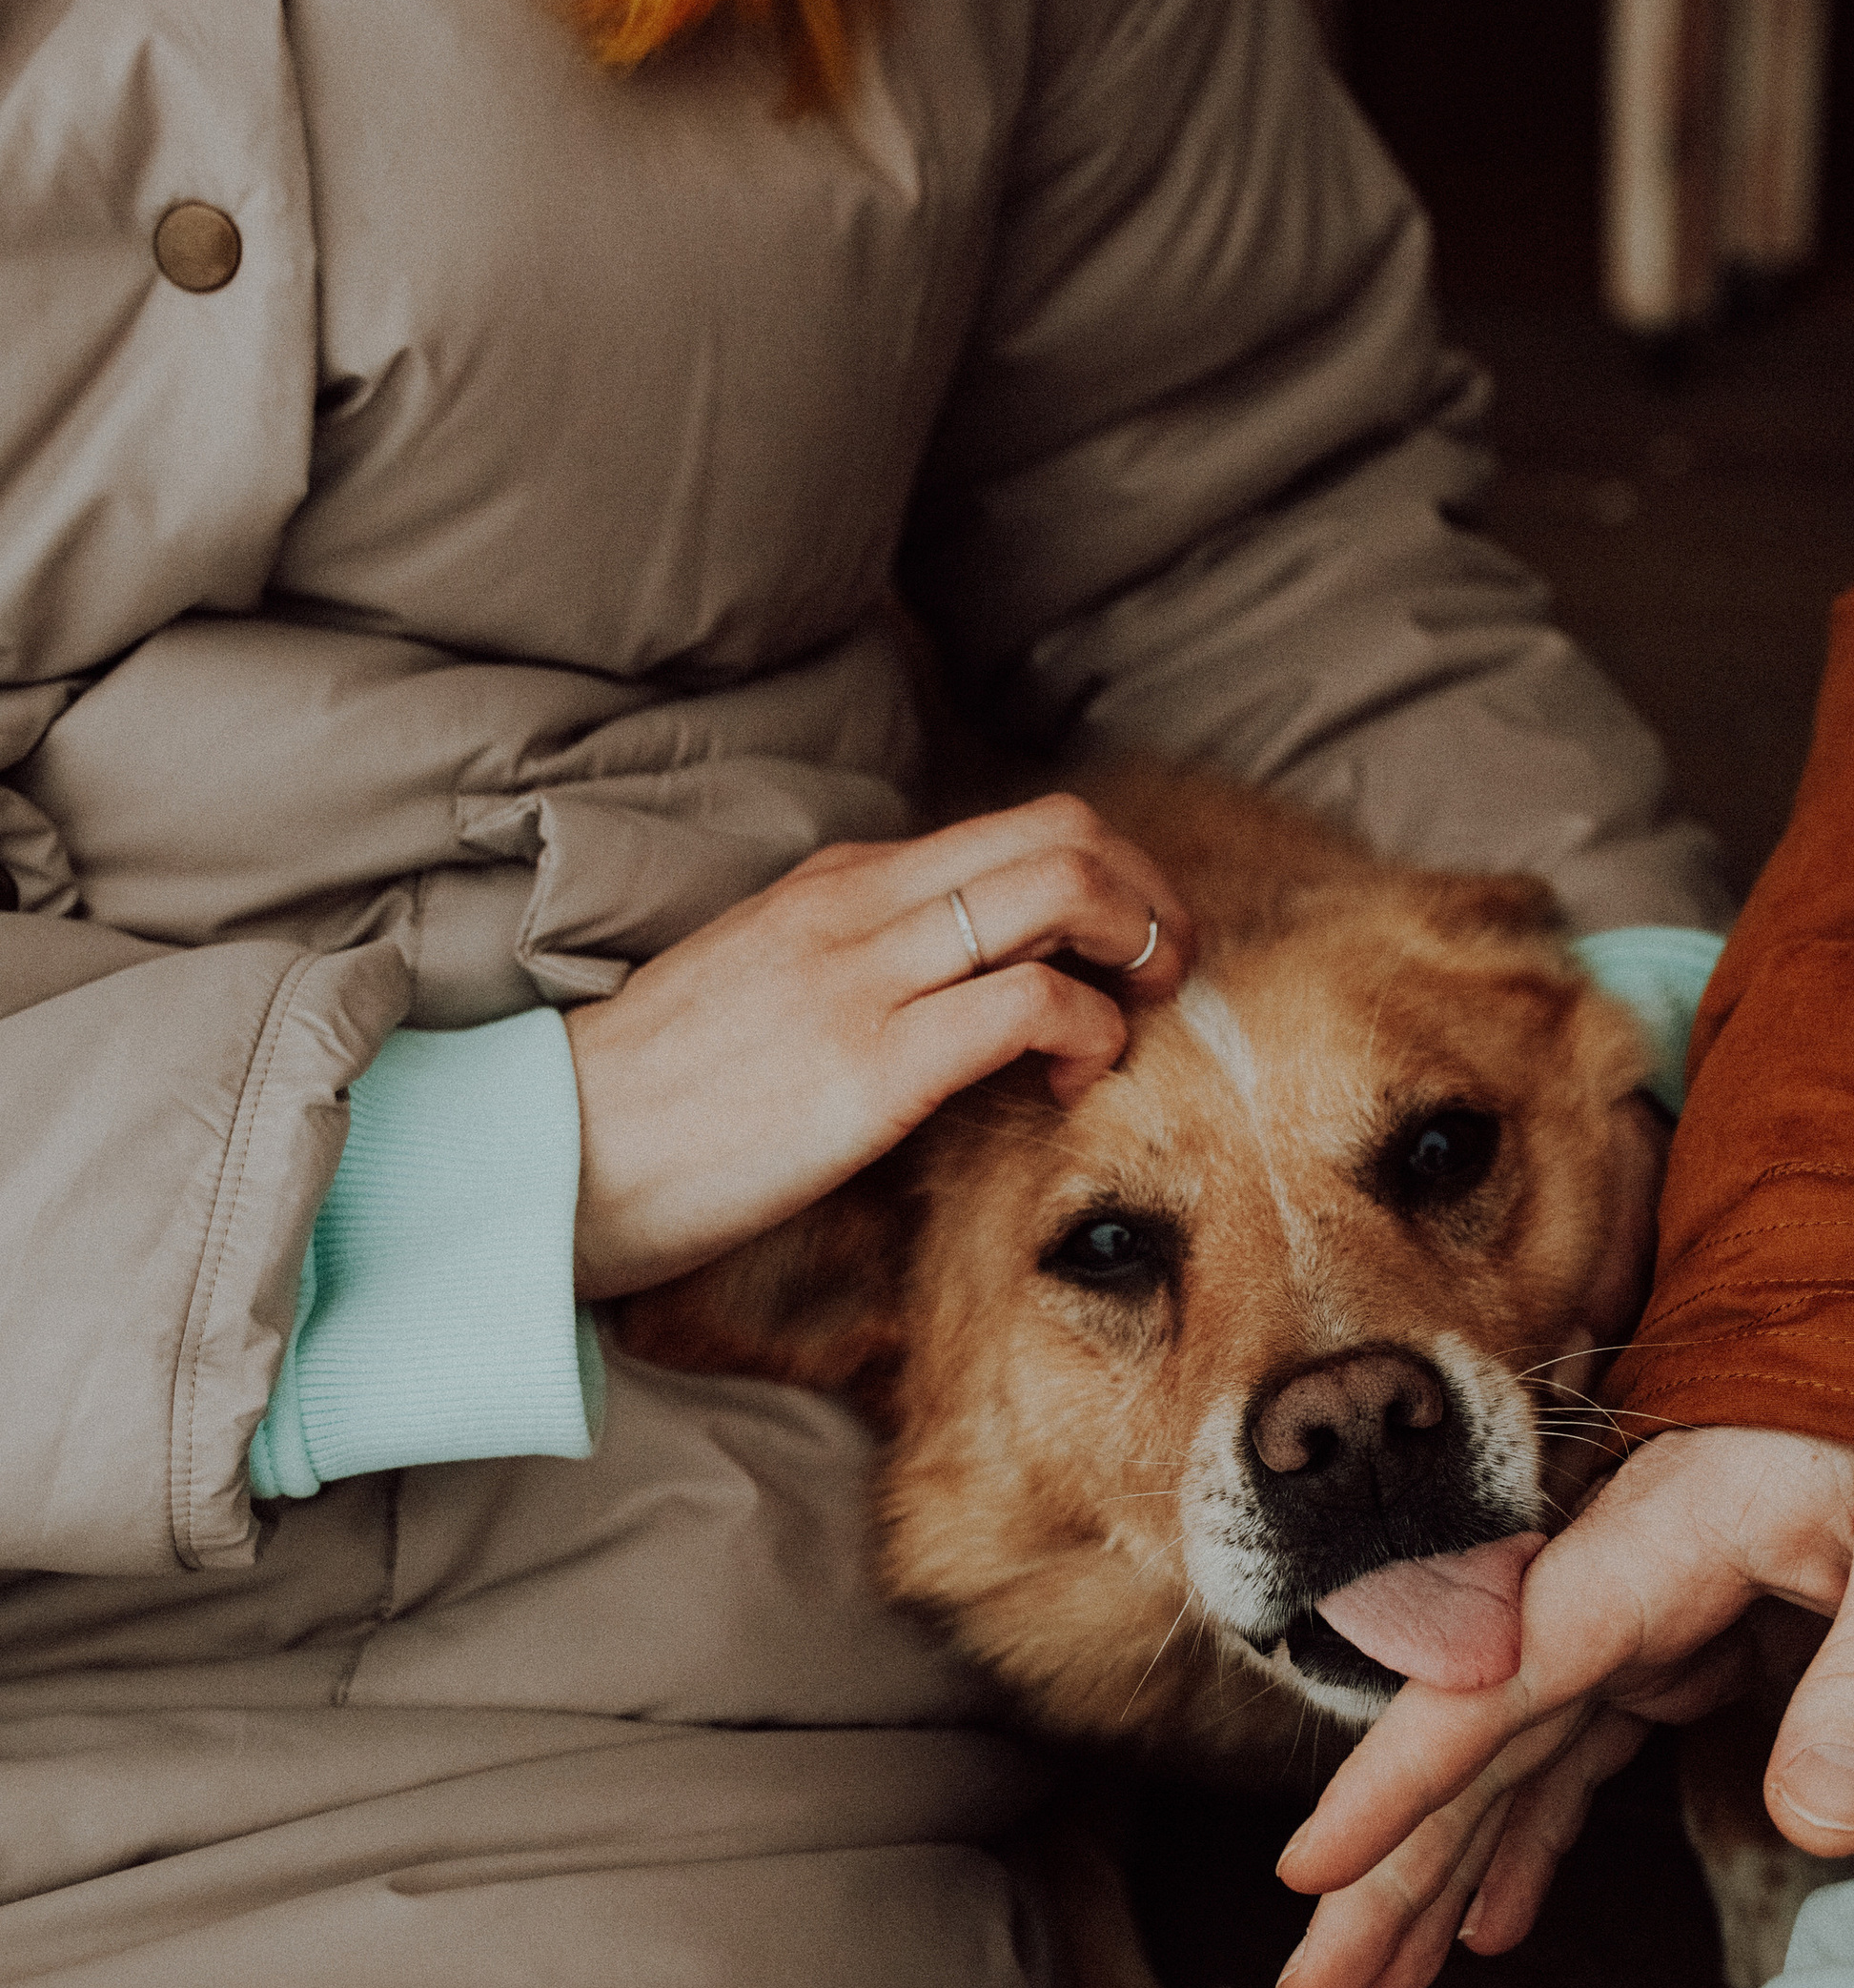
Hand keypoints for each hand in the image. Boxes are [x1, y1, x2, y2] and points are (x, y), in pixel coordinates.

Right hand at [565, 796, 1192, 1298]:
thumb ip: (858, 973)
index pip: (1011, 829)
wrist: (552, 1158)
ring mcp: (864, 976)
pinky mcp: (871, 1065)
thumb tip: (958, 999)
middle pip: (1060, 831)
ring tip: (1136, 1020)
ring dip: (1138, 947)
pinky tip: (1070, 1086)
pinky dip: (1088, 1034)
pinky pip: (1030, 1003)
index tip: (1130, 951)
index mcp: (835, 885)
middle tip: (1166, 974)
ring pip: (1061, 889)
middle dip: (1149, 895)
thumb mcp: (763, 997)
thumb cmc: (658, 1103)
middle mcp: (857, 905)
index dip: (1107, 878)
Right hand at [1273, 1426, 1853, 1987]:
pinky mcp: (1679, 1644)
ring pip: (1509, 1761)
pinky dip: (1526, 1839)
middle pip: (1475, 1738)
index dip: (1402, 1780)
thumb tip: (1824, 1825)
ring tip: (1378, 1987)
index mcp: (1657, 1542)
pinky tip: (1488, 1924)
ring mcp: (1642, 1615)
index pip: (1500, 1676)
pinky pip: (1575, 1757)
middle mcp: (1619, 1580)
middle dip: (1387, 1867)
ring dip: (1440, 1871)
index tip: (1313, 1869)